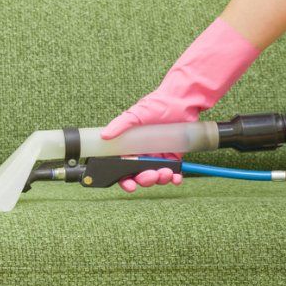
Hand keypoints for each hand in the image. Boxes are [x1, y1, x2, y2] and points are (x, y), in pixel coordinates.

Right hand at [102, 18, 260, 192]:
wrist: (182, 100)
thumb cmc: (156, 104)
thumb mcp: (135, 114)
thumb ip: (119, 125)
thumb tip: (104, 136)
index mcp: (129, 146)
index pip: (122, 167)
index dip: (124, 179)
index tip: (130, 185)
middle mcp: (142, 153)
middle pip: (139, 175)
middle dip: (145, 180)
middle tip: (151, 175)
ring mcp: (158, 156)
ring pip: (156, 176)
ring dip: (160, 179)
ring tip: (167, 173)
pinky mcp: (174, 156)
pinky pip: (173, 172)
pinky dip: (175, 178)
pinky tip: (177, 177)